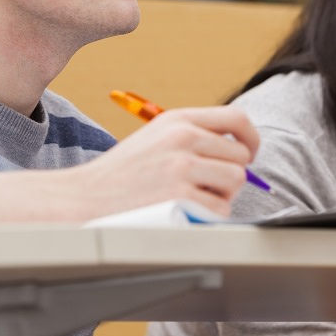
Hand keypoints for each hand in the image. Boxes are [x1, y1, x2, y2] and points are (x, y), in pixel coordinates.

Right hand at [71, 105, 259, 217]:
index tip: (248, 155)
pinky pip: (220, 209)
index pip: (236, 118)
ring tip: (191, 199)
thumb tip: (239, 152)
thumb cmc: (122, 173)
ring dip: (221, 196)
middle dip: (229, 176)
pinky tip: (183, 213)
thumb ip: (193, 136)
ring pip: (235, 182)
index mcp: (177, 120)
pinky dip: (208, 216)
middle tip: (206, 187)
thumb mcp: (155, 138)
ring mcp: (183, 167)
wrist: (85, 197)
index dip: (250, 139)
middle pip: (240, 157)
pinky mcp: (182, 197)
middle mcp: (183, 137)